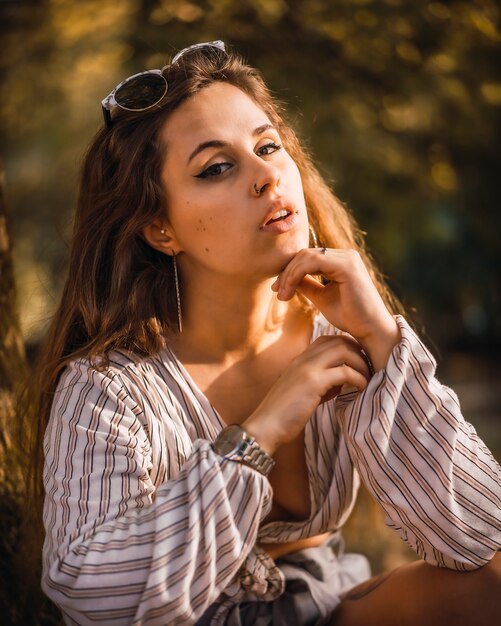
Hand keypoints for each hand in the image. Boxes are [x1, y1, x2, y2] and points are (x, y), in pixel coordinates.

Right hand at [243, 334, 370, 454]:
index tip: (358, 362)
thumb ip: (323, 382)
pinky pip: (345, 371)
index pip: (328, 339)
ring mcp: (308, 368)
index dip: (348, 347)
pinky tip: (362, 388)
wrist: (265, 427)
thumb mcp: (304, 392)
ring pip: (344, 351)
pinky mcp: (313, 382)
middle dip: (359, 352)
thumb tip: (345, 380)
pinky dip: (359, 378)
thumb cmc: (284, 415)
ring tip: (367, 378)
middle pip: (339, 340)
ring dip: (361, 363)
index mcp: (300, 359)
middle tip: (368, 368)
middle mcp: (303, 358)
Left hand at [271, 248, 400, 370]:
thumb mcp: (322, 298)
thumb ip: (307, 285)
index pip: (307, 257)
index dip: (289, 271)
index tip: (277, 290)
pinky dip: (297, 275)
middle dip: (286, 272)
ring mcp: (347, 258)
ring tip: (282, 295)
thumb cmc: (350, 317)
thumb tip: (287, 279)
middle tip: (277, 292)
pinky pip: (312, 263)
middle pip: (305, 254)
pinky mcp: (347, 266)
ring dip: (289, 275)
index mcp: (341, 261)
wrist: (370, 331)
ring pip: (306, 257)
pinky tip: (290, 290)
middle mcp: (346, 255)